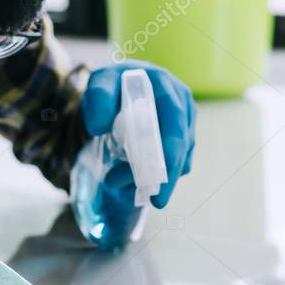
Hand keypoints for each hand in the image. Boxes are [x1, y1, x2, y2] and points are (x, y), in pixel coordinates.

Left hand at [82, 61, 195, 207]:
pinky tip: (132, 180)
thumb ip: (99, 98)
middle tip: (154, 201)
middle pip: (183, 146)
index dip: (170, 153)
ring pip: (181, 157)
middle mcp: (182, 104)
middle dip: (168, 176)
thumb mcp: (100, 82)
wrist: (120, 85)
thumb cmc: (112, 84)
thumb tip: (99, 126)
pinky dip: (157, 175)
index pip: (174, 123)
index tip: (159, 178)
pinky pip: (177, 162)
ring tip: (119, 184)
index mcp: (166, 88)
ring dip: (156, 177)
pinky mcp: (182, 137)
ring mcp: (185, 121)